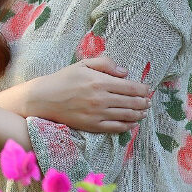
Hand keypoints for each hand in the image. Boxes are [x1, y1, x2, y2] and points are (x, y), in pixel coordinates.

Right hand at [29, 57, 151, 132]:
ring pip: (126, 116)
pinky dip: (127, 126)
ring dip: (139, 114)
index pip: (130, 87)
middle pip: (132, 102)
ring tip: (143, 112)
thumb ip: (105, 63)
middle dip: (144, 102)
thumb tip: (124, 72)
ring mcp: (97, 114)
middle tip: (148, 102)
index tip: (147, 90)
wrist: (44, 98)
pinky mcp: (92, 125)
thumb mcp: (82, 64)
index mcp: (100, 81)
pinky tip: (132, 124)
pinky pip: (115, 127)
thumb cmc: (63, 79)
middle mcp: (101, 98)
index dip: (143, 89)